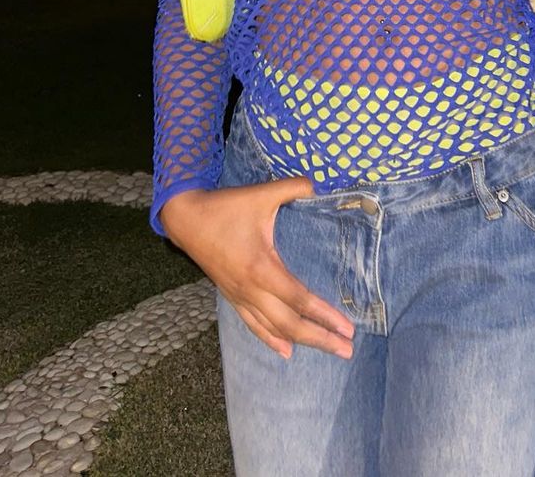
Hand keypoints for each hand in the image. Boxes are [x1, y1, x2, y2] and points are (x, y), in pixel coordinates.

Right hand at [160, 181, 355, 359]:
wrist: (186, 220)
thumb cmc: (225, 208)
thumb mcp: (261, 194)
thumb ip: (293, 188)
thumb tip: (320, 184)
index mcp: (262, 268)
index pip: (300, 299)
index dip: (325, 315)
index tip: (347, 328)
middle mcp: (251, 290)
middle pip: (290, 324)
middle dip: (320, 338)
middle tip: (348, 350)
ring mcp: (240, 297)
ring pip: (274, 329)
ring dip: (302, 342)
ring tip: (328, 350)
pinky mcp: (232, 298)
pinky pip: (254, 326)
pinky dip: (272, 340)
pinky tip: (286, 351)